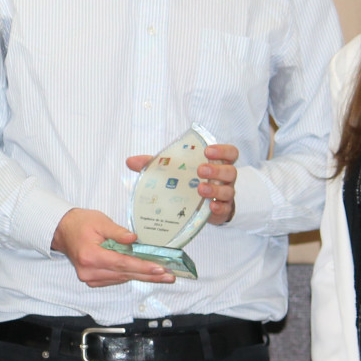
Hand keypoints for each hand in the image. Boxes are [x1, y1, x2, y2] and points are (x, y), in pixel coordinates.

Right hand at [50, 207, 172, 286]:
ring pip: (121, 278)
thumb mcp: (100, 221)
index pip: (122, 264)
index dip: (142, 267)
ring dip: (142, 276)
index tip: (159, 269)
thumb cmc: (81, 223)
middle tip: (169, 276)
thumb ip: (117, 232)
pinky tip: (144, 273)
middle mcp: (89, 271)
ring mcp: (90, 278)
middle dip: (149, 275)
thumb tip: (134, 239)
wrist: (63, 230)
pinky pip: (115, 279)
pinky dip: (129, 275)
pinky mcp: (92, 280)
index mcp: (90, 256)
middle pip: (124, 275)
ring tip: (162, 275)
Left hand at [125, 142, 239, 223]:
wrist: (200, 207)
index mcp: (216, 163)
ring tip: (200, 189)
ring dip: (215, 189)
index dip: (221, 150)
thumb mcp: (174, 171)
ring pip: (229, 190)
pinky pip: (226, 209)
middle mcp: (224, 178)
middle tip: (200, 171)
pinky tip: (210, 207)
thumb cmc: (188, 182)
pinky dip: (219, 207)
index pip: (229, 152)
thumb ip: (155, 164)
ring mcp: (226, 195)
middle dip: (216, 169)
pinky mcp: (223, 210)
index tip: (207, 151)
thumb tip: (130, 161)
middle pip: (230, 170)